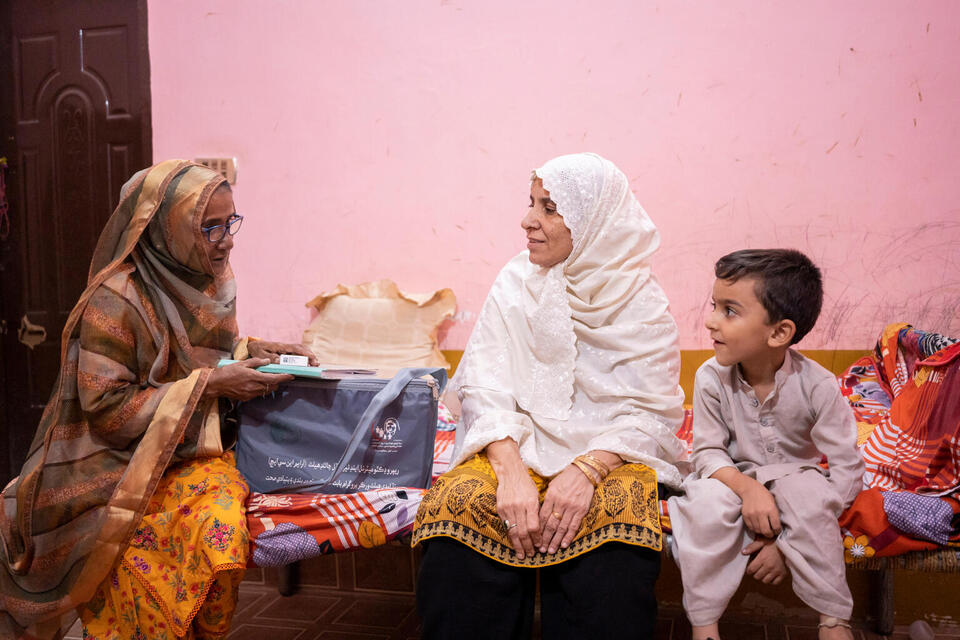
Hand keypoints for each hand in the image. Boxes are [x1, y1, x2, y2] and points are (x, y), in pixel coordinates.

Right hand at [204, 358, 293, 400]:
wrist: (215, 384)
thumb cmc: (228, 372)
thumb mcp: (242, 363)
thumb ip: (256, 362)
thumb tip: (268, 361)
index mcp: (254, 377)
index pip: (274, 379)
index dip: (284, 378)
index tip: (291, 376)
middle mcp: (254, 387)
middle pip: (272, 387)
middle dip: (277, 382)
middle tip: (277, 375)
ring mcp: (250, 394)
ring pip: (266, 391)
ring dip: (268, 386)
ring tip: (265, 379)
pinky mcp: (246, 398)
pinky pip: (258, 394)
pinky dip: (260, 389)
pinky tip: (255, 384)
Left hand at [248, 340, 317, 365]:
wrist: (253, 346)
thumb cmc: (257, 350)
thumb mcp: (260, 355)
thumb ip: (270, 358)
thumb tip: (280, 361)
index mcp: (280, 346)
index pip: (295, 348)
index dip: (304, 352)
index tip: (311, 357)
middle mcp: (285, 346)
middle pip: (301, 348)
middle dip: (310, 354)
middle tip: (316, 363)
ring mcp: (286, 348)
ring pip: (301, 349)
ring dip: (309, 355)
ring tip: (315, 363)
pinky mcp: (286, 351)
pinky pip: (298, 352)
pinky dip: (305, 356)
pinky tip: (308, 362)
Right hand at [487, 439, 541, 559]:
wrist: (510, 472)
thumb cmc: (526, 483)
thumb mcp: (536, 495)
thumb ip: (537, 512)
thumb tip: (540, 530)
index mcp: (530, 503)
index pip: (534, 526)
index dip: (537, 538)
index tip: (539, 546)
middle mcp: (519, 507)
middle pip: (523, 532)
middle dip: (528, 546)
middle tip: (531, 555)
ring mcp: (508, 508)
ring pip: (513, 531)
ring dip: (518, 545)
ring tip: (522, 555)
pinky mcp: (500, 509)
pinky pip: (506, 526)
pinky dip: (510, 536)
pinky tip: (514, 543)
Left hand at [538, 465, 594, 553]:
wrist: (584, 472)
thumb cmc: (566, 478)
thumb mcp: (552, 486)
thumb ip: (547, 500)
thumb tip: (538, 514)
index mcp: (551, 496)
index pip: (541, 516)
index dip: (537, 529)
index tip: (533, 539)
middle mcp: (560, 503)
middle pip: (550, 525)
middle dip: (544, 539)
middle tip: (540, 550)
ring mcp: (572, 508)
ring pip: (561, 528)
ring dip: (555, 541)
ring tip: (550, 551)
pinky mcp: (582, 510)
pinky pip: (574, 526)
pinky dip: (568, 536)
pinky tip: (564, 545)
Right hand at [740, 479, 780, 536]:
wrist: (750, 489)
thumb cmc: (764, 495)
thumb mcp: (773, 503)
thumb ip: (775, 514)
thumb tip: (777, 526)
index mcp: (771, 509)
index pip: (776, 526)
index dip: (777, 531)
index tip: (777, 531)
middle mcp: (761, 513)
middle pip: (766, 531)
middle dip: (770, 534)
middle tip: (771, 534)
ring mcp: (752, 514)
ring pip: (758, 530)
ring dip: (762, 532)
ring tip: (764, 530)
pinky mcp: (745, 515)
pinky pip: (751, 527)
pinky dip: (755, 529)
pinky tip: (758, 526)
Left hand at [743, 536, 786, 584]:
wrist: (789, 545)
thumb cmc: (774, 542)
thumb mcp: (762, 542)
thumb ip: (752, 547)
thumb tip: (742, 552)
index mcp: (762, 558)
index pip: (751, 570)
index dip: (748, 570)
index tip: (749, 569)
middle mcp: (769, 566)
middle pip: (757, 576)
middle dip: (755, 574)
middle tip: (756, 570)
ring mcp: (776, 571)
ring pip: (765, 581)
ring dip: (763, 578)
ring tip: (763, 573)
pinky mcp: (783, 574)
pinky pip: (775, 583)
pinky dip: (772, 581)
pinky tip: (771, 576)